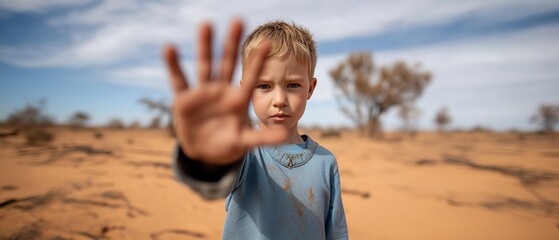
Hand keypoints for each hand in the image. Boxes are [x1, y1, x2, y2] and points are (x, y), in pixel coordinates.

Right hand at [163, 19, 287, 164]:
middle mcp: (221, 90)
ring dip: (205, 46)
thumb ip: (264, 138)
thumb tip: (286, 136)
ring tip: (206, 24)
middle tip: (238, 20)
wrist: (205, 152)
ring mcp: (203, 93)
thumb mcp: (245, 141)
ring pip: (205, 66)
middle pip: (227, 63)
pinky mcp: (184, 100)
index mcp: (237, 99)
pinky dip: (174, 66)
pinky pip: (179, 80)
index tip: (268, 42)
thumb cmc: (228, 143)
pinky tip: (169, 48)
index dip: (259, 61)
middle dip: (232, 43)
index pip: (251, 76)